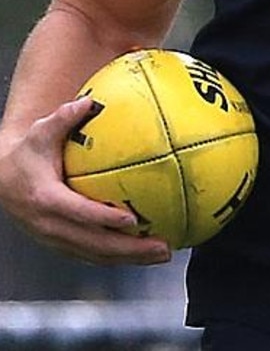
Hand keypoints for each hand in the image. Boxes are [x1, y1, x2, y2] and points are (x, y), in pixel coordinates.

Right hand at [0, 98, 170, 264]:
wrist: (0, 179)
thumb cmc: (27, 154)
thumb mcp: (40, 134)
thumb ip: (63, 118)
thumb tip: (89, 101)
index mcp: (45, 199)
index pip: (78, 212)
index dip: (104, 218)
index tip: (132, 220)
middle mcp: (49, 224)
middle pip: (93, 243)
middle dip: (129, 248)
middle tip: (163, 246)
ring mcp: (54, 239)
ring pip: (95, 255)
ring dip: (130, 258)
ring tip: (163, 254)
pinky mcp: (61, 245)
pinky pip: (92, 256)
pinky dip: (119, 258)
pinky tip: (145, 254)